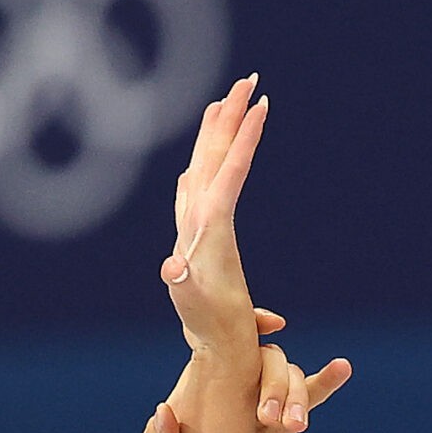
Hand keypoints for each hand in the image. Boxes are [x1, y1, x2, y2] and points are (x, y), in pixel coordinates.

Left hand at [131, 323, 353, 432]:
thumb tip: (165, 414)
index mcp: (207, 377)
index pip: (230, 337)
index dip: (250, 323)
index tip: (270, 324)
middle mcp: (239, 379)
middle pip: (268, 356)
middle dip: (273, 380)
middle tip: (265, 416)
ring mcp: (265, 398)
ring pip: (290, 377)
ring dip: (294, 396)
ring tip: (291, 426)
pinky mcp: (286, 423)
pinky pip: (310, 396)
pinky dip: (326, 381)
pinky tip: (342, 368)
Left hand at [162, 75, 268, 363]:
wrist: (212, 353)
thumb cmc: (218, 335)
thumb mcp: (203, 311)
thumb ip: (185, 286)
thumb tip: (170, 266)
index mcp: (205, 232)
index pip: (224, 175)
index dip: (243, 141)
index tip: (261, 105)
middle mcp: (196, 223)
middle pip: (211, 158)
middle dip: (229, 117)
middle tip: (249, 79)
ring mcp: (195, 228)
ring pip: (205, 166)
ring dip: (218, 131)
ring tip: (230, 98)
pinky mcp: (199, 238)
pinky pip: (201, 187)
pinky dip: (207, 162)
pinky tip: (202, 158)